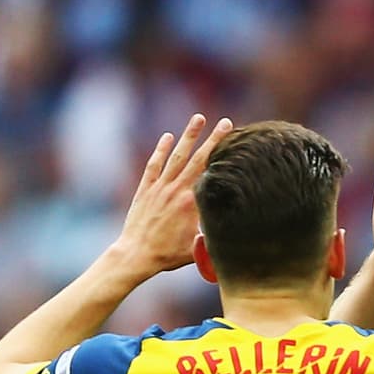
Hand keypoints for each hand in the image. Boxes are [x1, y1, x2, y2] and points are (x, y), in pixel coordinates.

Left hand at [114, 113, 232, 278]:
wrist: (136, 255)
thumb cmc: (167, 256)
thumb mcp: (196, 250)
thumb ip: (213, 239)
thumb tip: (233, 232)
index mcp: (192, 203)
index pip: (212, 174)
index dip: (225, 158)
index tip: (237, 144)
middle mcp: (177, 190)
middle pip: (199, 159)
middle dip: (214, 139)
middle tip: (226, 122)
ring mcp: (160, 187)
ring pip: (177, 156)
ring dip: (189, 136)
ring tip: (199, 118)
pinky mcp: (146, 189)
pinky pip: (155, 165)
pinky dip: (161, 150)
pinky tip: (168, 137)